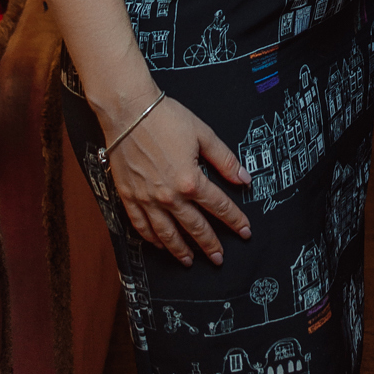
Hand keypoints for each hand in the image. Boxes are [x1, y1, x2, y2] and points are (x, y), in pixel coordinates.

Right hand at [104, 92, 252, 267]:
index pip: (218, 206)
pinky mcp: (129, 197)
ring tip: (190, 261)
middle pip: (194, 227)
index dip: (234, 220)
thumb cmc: (166, 118)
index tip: (245, 231)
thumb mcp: (203, 134)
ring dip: (180, 250)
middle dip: (210, 244)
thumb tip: (243, 178)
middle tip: (219, 258)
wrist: (129, 112)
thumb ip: (225, 159)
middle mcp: (169, 196)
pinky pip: (141, 226)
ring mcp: (147, 199)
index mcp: (190, 180)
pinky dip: (152, 240)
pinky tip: (160, 245)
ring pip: (167, 234)